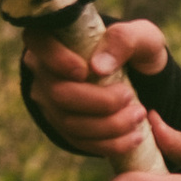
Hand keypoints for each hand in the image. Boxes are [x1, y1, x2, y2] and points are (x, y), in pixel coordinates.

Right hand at [22, 15, 168, 161]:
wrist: (142, 77)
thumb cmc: (136, 50)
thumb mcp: (141, 36)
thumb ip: (124, 40)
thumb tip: (98, 67)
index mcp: (56, 37)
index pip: (38, 42)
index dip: (56, 59)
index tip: (85, 70)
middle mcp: (44, 70)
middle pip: (57, 93)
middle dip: (98, 101)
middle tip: (129, 97)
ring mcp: (50, 102)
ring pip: (69, 122)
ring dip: (109, 125)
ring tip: (138, 116)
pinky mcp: (64, 127)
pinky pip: (80, 141)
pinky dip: (110, 143)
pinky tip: (135, 136)